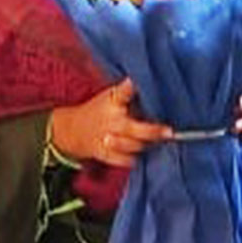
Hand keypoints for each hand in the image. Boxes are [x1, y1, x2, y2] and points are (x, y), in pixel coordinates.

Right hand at [50, 79, 172, 167]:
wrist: (72, 129)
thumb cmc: (101, 110)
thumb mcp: (112, 96)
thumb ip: (131, 97)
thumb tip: (160, 96)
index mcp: (113, 100)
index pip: (122, 92)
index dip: (128, 87)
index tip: (133, 82)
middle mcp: (110, 119)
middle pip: (134, 128)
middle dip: (153, 131)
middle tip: (169, 132)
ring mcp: (105, 138)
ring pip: (133, 146)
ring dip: (146, 144)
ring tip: (154, 141)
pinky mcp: (102, 153)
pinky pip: (124, 160)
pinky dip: (132, 158)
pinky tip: (136, 152)